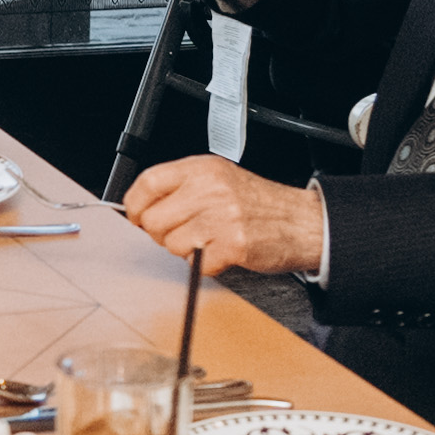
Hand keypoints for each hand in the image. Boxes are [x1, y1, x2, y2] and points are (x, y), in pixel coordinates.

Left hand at [129, 156, 328, 275]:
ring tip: (206, 241)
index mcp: (203, 169)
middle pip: (154, 220)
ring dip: (184, 251)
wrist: (300, 221)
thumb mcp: (218, 178)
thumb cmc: (258, 203)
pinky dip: (204, 265)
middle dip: (161, 234)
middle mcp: (210, 189)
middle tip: (180, 233)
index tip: (136, 216)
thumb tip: (143, 206)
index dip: (135, 205)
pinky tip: (220, 252)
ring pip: (172, 245)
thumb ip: (182, 186)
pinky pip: (196, 264)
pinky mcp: (232, 245)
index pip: (149, 183)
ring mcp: (221, 217)